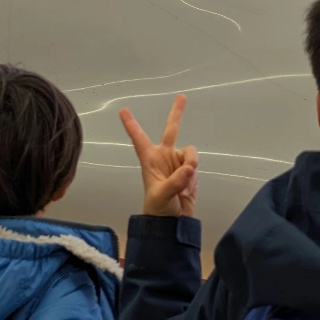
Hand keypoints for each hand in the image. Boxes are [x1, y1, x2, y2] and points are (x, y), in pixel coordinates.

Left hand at [120, 95, 197, 216]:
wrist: (172, 223)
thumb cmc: (158, 209)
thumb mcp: (161, 196)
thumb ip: (175, 182)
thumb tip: (189, 168)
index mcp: (150, 160)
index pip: (138, 139)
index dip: (131, 125)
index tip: (122, 111)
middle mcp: (164, 157)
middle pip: (171, 130)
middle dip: (177, 113)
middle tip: (182, 97)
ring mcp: (178, 163)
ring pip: (190, 153)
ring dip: (191, 167)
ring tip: (184, 186)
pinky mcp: (190, 171)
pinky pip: (196, 167)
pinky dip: (194, 178)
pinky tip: (187, 190)